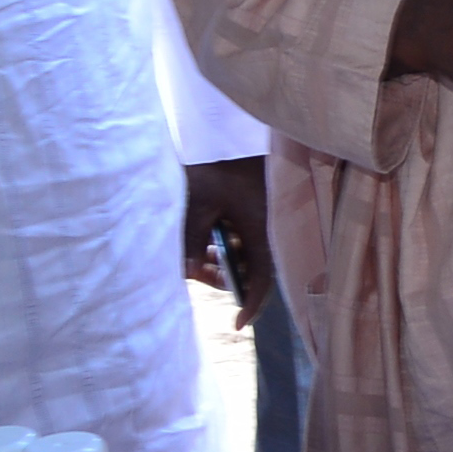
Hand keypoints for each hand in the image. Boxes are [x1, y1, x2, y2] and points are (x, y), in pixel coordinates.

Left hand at [182, 153, 275, 320]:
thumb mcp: (197, 205)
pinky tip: (205, 235)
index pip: (261, 280)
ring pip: (245, 252)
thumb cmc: (214, 165)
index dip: (251, 305)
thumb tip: (185, 274)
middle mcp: (267, 227)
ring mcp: (262, 217)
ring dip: (222, 259)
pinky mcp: (255, 207)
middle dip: (223, 277)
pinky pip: (243, 235)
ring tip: (195, 252)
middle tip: (195, 272)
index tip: (235, 323)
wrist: (225, 128)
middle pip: (251, 268)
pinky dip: (225, 242)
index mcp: (260, 229)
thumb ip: (191, 242)